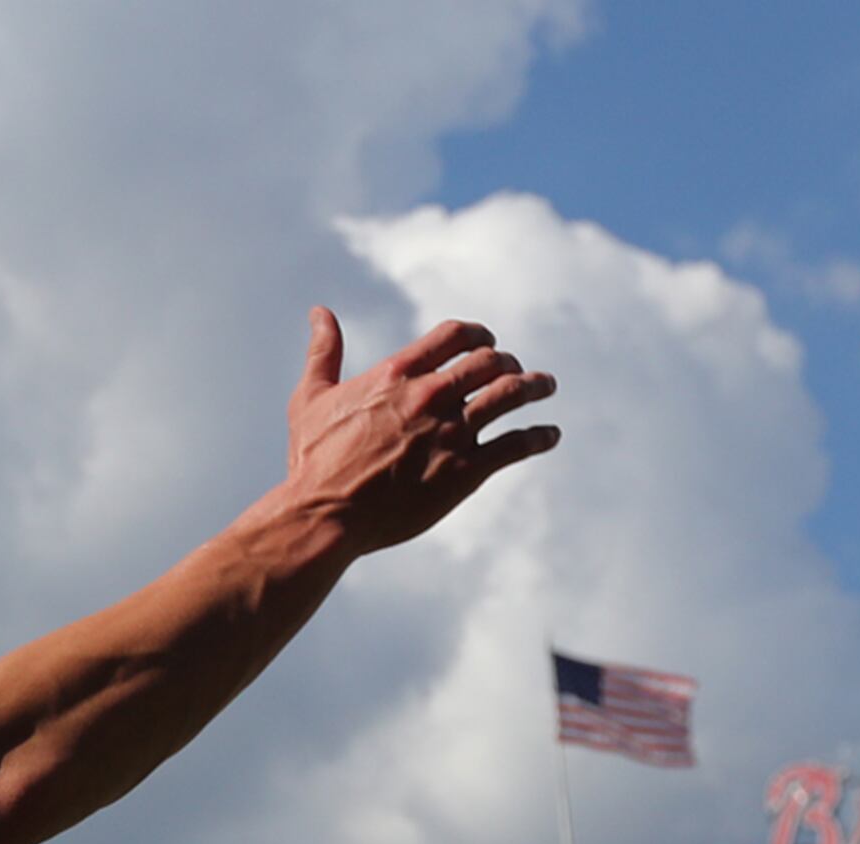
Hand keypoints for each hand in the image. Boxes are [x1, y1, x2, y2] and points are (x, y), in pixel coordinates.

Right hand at [280, 308, 559, 555]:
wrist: (323, 515)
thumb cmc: (312, 461)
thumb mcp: (310, 399)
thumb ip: (323, 352)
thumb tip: (319, 312)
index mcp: (398, 374)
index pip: (457, 335)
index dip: (479, 334)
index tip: (486, 343)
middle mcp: (431, 396)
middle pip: (491, 360)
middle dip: (507, 361)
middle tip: (513, 370)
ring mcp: (452, 433)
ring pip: (513, 393)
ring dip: (536, 385)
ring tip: (546, 387)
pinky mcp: (466, 472)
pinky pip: (519, 444)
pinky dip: (540, 437)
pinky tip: (549, 436)